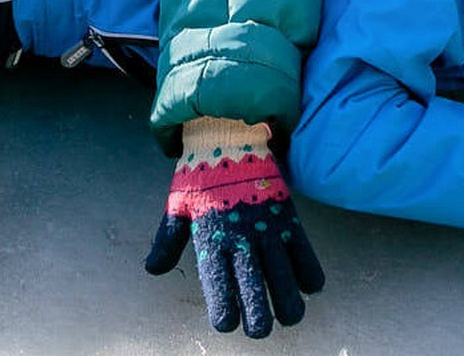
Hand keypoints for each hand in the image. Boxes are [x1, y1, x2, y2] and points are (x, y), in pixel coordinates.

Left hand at [142, 118, 324, 339]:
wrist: (229, 133)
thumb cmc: (200, 174)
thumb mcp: (178, 204)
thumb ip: (167, 240)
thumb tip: (152, 269)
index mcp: (211, 238)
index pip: (218, 286)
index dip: (225, 312)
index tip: (226, 323)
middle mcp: (241, 237)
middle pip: (255, 291)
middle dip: (259, 319)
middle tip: (260, 329)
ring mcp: (268, 227)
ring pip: (285, 280)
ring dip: (289, 305)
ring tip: (288, 315)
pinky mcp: (289, 217)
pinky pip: (306, 255)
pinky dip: (310, 275)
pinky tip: (307, 285)